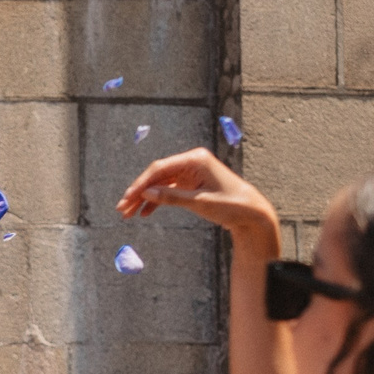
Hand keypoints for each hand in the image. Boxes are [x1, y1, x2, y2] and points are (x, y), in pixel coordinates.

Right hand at [115, 147, 281, 242]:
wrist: (251, 213)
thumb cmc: (230, 204)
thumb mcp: (199, 202)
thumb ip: (171, 197)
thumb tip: (145, 195)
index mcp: (195, 159)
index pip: (159, 169)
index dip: (140, 184)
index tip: (127, 198)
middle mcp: (191, 162)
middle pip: (157, 175)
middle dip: (139, 193)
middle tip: (122, 209)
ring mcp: (191, 172)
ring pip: (160, 184)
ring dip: (144, 199)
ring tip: (129, 214)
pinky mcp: (192, 183)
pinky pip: (168, 190)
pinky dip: (156, 201)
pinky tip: (144, 213)